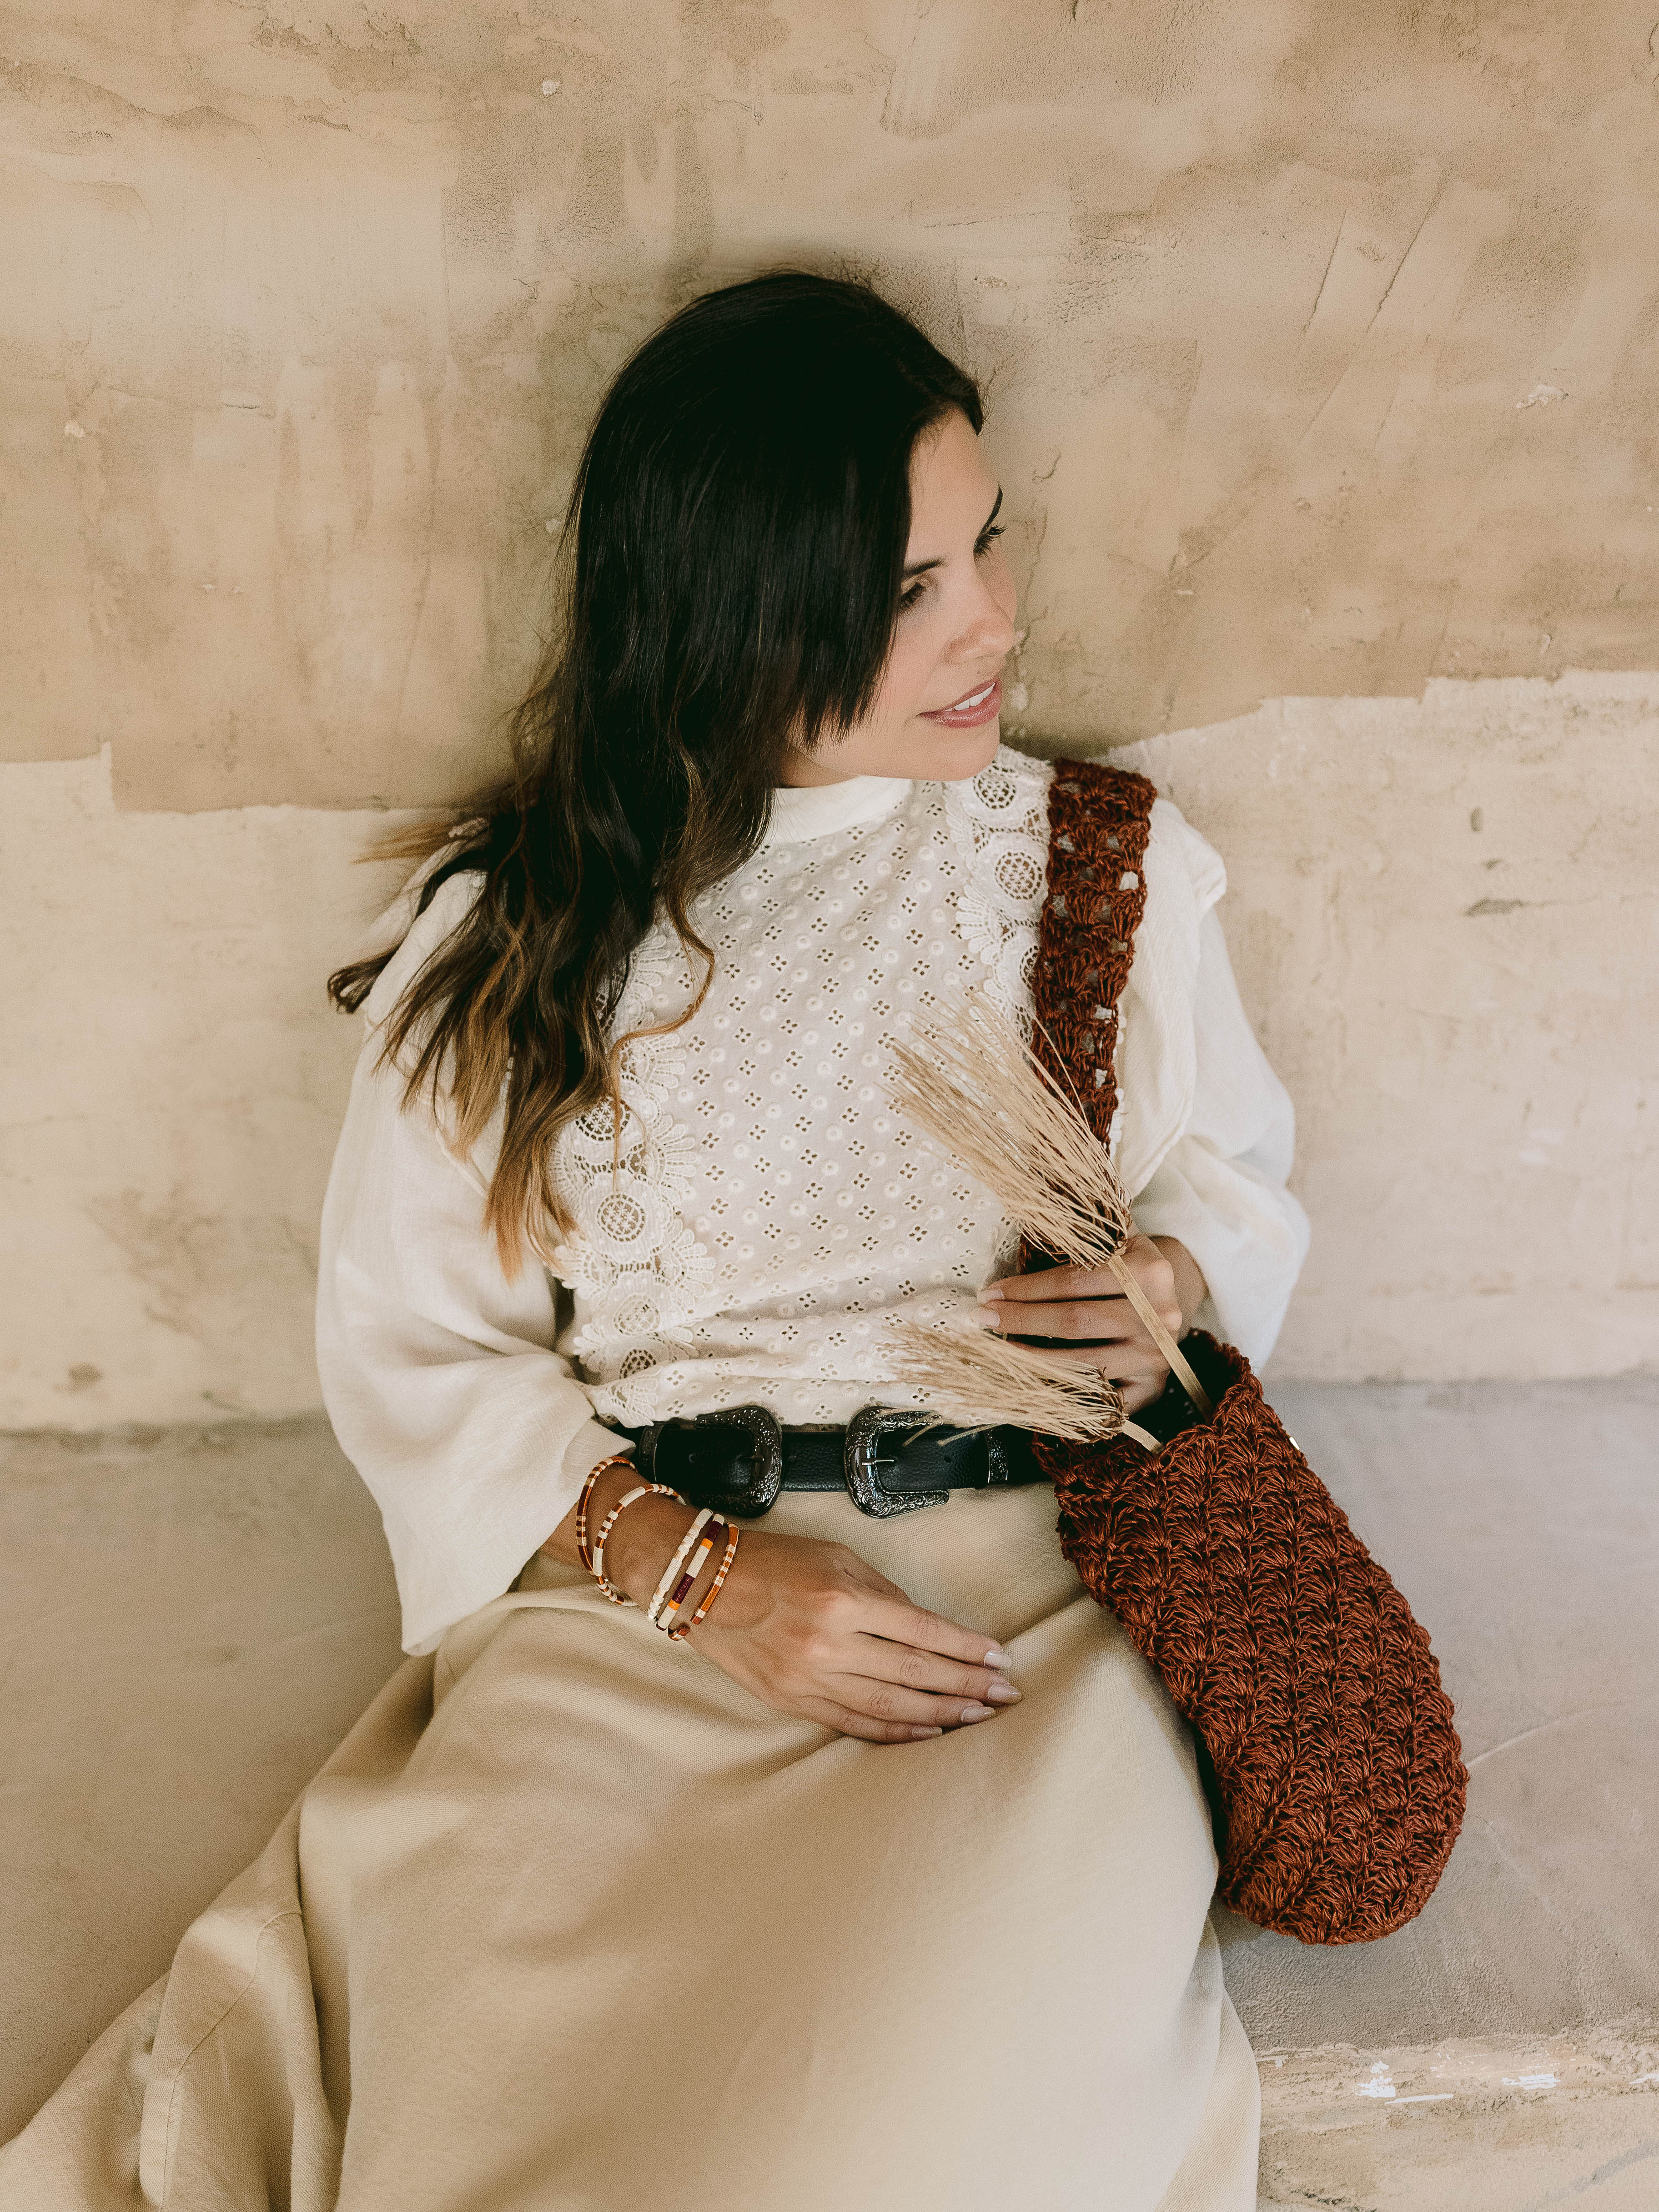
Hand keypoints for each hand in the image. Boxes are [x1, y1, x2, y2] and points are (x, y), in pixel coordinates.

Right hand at [543, 1463, 1018, 1743]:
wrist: (699, 1583)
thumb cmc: (774, 1560)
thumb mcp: (836, 1557)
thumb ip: (883, 1594)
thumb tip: (927, 1629)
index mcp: (842, 1599)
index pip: (924, 1631)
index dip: (967, 1648)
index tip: (1000, 1657)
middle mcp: (829, 1643)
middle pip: (916, 1672)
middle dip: (968, 1684)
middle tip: (1008, 1694)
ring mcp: (808, 1678)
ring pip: (891, 1705)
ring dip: (942, 1713)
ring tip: (979, 1716)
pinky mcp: (791, 1700)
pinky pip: (854, 1723)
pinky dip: (895, 1730)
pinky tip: (928, 1733)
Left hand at [975, 1233, 1204, 1413]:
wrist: (1174, 1302)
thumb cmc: (1130, 1269)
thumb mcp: (1117, 1239)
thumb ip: (1083, 1231)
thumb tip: (1034, 1214)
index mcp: (1149, 1272)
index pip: (1073, 1282)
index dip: (1026, 1289)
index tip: (990, 1294)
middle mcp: (1158, 1317)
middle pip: (1074, 1321)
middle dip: (1022, 1320)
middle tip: (983, 1319)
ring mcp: (1155, 1357)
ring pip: (1082, 1362)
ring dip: (1032, 1359)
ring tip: (999, 1350)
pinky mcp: (1151, 1390)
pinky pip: (1099, 1400)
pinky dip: (1065, 1395)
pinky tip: (1034, 1384)